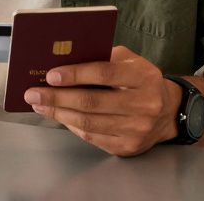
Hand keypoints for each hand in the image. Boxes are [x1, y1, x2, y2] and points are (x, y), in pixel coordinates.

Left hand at [24, 45, 180, 156]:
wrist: (169, 111)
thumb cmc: (141, 80)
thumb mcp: (130, 60)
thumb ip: (102, 57)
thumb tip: (64, 60)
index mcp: (144, 77)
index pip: (105, 74)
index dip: (76, 74)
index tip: (51, 75)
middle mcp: (144, 105)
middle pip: (92, 102)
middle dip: (57, 97)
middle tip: (34, 93)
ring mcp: (137, 129)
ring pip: (89, 123)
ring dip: (59, 113)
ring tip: (40, 105)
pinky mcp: (128, 147)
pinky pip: (93, 138)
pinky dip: (71, 126)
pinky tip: (59, 116)